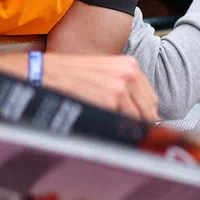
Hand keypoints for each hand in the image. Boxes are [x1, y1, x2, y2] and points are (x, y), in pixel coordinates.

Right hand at [42, 54, 159, 121]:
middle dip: (142, 125)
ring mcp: (120, 88)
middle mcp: (129, 74)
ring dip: (128, 129)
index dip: (148, 114)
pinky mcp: (109, 102)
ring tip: (114, 130)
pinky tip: (104, 126)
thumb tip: (142, 111)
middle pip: (149, 110)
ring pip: (138, 120)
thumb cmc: (73, 73)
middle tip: (133, 134)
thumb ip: (125, 86)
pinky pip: (121, 124)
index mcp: (130, 65)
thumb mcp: (106, 71)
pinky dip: (116, 130)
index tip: (144, 124)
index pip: (152, 98)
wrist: (47, 73)